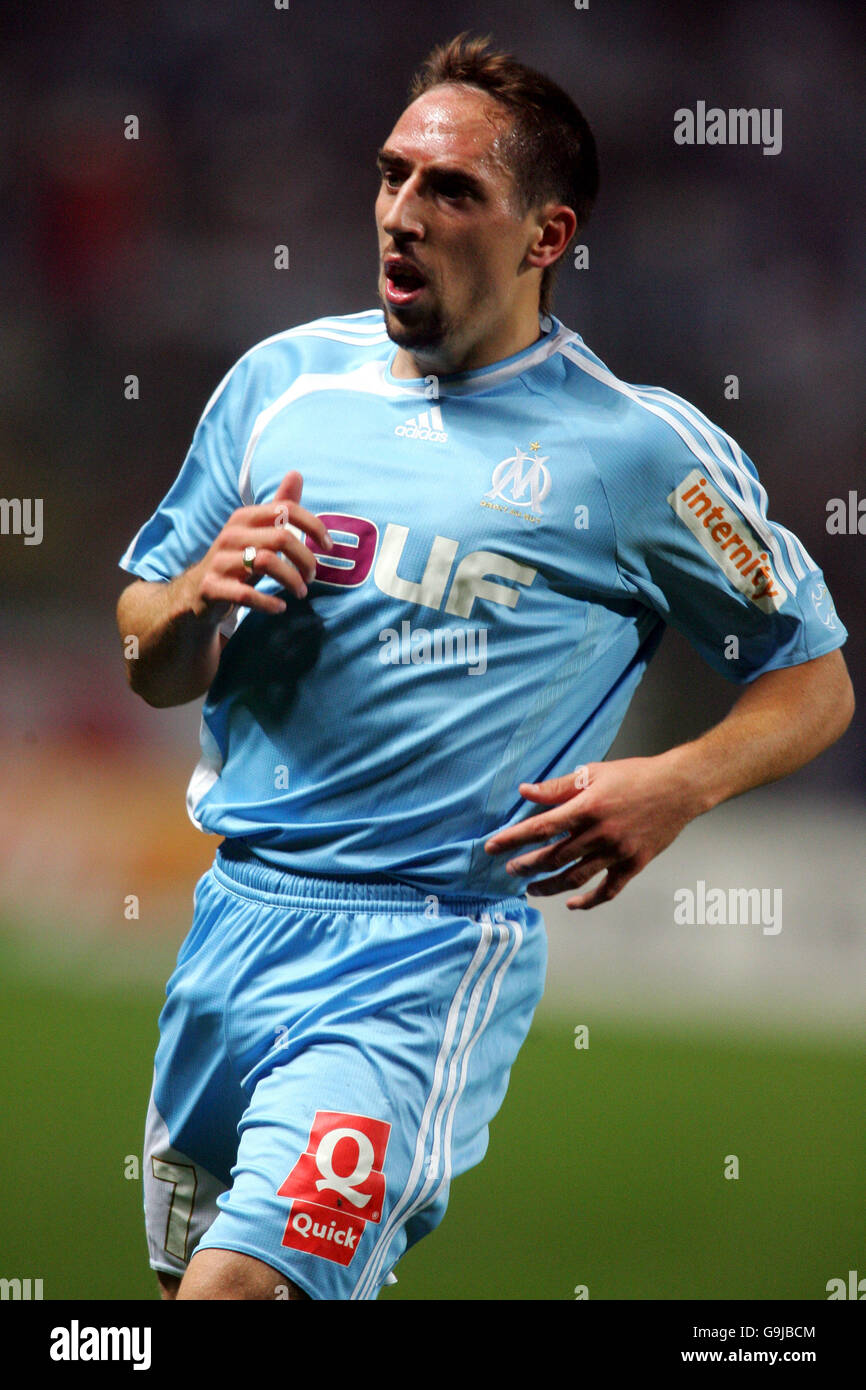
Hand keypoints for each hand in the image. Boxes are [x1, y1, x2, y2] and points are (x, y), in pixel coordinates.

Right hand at [181, 471, 333, 621]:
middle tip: (312, 576)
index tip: (328, 546)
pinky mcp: (211, 587)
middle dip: (305, 559)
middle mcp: (231, 534)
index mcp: (244, 517)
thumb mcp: (258, 532)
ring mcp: (219, 560)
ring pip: (265, 563)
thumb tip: (297, 473)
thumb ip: (278, 507)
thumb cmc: (237, 560)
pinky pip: (245, 594)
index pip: (286, 509)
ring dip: (291, 580)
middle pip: (281, 538)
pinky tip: (280, 607)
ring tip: (301, 592)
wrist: (197, 593)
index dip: (313, 526)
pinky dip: (268, 602)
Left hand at [484, 755, 700, 908]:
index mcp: (587, 807)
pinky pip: (608, 890)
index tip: (492, 847)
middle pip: (554, 857)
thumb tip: (525, 791)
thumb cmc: (635, 775)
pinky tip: (572, 903)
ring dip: (550, 886)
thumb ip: (558, 785)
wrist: (680, 787)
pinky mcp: (634, 864)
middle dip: (526, 865)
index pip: (541, 827)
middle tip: (509, 870)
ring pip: (576, 878)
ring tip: (531, 888)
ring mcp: (618, 852)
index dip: (513, 839)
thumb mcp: (594, 772)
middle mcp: (600, 833)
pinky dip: (588, 900)